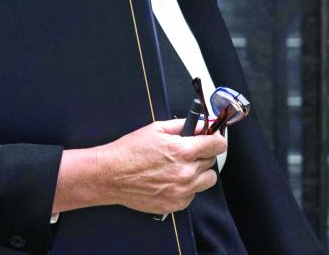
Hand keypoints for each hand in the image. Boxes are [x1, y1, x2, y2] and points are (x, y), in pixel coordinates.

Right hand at [53, 119, 225, 214]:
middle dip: (203, 154)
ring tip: (181, 167)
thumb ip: (183, 125)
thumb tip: (200, 124)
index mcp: (183, 151)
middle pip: (212, 162)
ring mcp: (182, 191)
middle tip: (188, 151)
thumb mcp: (157, 129)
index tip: (214, 140)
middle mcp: (186, 172)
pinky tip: (171, 180)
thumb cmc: (130, 152)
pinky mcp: (176, 204)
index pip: (217, 145)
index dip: (216, 140)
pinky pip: (193, 194)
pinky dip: (187, 187)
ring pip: (207, 180)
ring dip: (199, 172)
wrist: (112, 175)